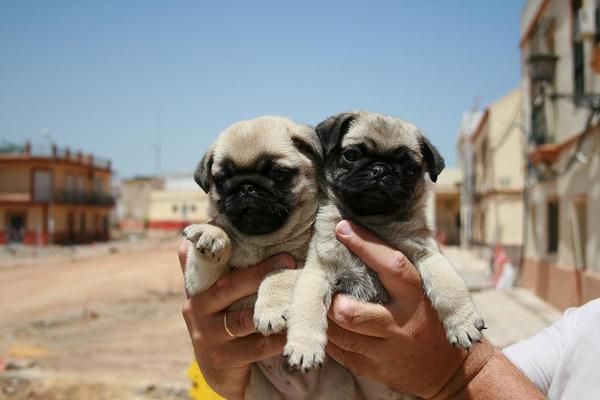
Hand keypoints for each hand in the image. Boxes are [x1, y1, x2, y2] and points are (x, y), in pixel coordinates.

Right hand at [179, 240, 294, 399]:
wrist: (219, 369)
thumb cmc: (224, 321)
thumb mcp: (216, 296)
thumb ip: (217, 269)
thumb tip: (210, 231)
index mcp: (198, 288)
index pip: (201, 261)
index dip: (216, 243)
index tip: (237, 226)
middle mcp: (197, 309)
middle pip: (228, 287)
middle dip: (259, 273)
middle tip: (289, 259)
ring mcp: (208, 336)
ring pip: (242, 320)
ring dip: (270, 309)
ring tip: (295, 299)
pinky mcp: (223, 360)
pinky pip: (255, 348)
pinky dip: (276, 340)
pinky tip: (292, 331)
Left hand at [326, 221, 542, 398]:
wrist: (451, 371)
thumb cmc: (432, 317)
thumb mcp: (429, 289)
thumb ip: (407, 263)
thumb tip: (383, 224)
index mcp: (416, 296)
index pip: (390, 265)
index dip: (364, 245)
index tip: (342, 227)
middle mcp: (400, 323)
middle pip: (352, 311)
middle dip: (331, 299)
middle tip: (325, 287)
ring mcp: (386, 351)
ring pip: (340, 334)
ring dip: (326, 317)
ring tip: (325, 304)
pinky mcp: (374, 370)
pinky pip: (339, 352)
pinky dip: (330, 336)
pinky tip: (331, 325)